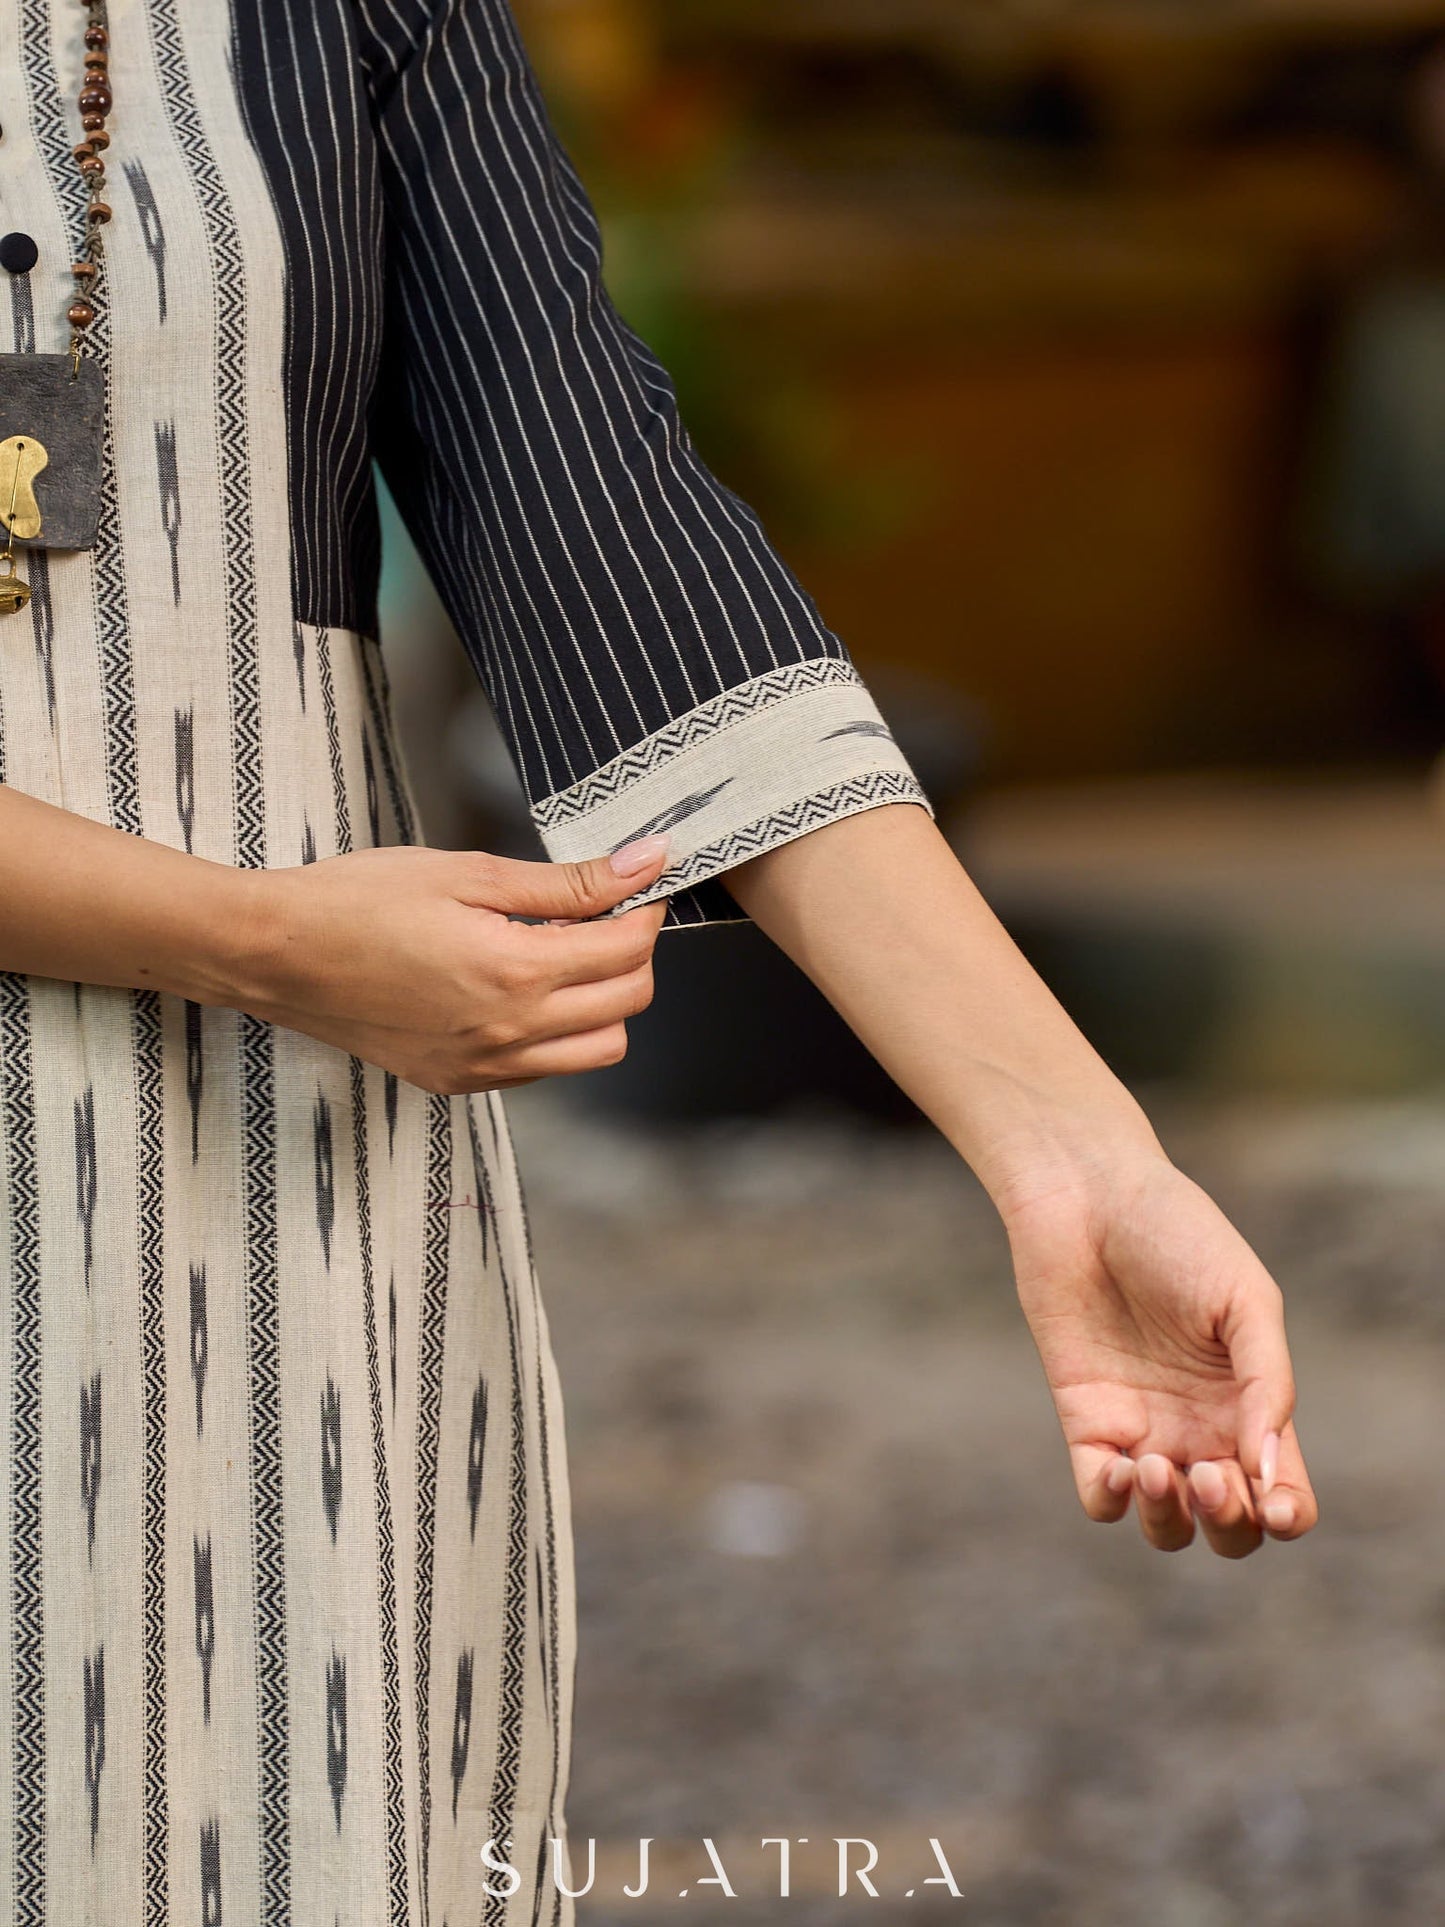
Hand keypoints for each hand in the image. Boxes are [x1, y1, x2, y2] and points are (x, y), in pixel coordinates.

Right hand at [229, 833, 670, 1093]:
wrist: (277, 955)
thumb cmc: (359, 901)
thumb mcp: (468, 873)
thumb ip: (564, 881)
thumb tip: (643, 862)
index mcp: (515, 972)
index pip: (627, 950)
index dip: (645, 907)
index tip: (637, 879)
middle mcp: (509, 1032)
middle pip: (628, 1003)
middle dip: (633, 952)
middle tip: (603, 910)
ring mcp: (484, 1067)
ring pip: (598, 1048)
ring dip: (603, 1000)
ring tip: (562, 951)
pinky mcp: (460, 1081)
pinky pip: (545, 1068)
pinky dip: (558, 1031)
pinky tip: (522, 987)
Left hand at [1001, 1148, 1317, 1556]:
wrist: (1086, 1197)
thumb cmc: (1176, 1232)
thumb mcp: (1245, 1299)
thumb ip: (1269, 1382)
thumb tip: (1269, 1468)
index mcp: (1252, 1403)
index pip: (1283, 1492)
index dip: (1285, 1514)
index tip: (1270, 1501)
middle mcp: (1201, 1428)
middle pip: (1228, 1527)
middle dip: (1227, 1523)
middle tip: (1207, 1472)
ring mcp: (1143, 1428)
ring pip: (1165, 1526)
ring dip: (1169, 1520)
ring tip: (1158, 1467)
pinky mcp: (1085, 1419)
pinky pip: (1099, 1497)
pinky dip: (1113, 1501)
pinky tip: (1121, 1467)